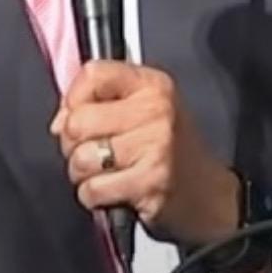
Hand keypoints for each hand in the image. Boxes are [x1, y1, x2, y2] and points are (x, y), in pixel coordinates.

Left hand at [49, 60, 238, 246]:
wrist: (212, 198)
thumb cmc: (172, 153)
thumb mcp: (146, 111)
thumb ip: (102, 102)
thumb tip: (59, 121)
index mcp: (152, 84)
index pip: (92, 73)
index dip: (73, 98)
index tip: (78, 115)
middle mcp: (156, 109)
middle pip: (78, 120)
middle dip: (72, 144)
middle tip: (91, 153)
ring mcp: (155, 146)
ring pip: (81, 157)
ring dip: (82, 174)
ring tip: (104, 174)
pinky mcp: (150, 183)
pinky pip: (93, 189)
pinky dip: (93, 197)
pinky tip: (113, 192)